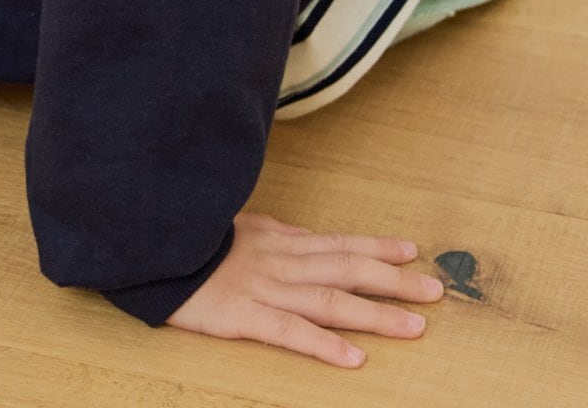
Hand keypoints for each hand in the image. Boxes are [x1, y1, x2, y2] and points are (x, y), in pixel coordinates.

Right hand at [164, 208, 444, 367]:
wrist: (152, 246)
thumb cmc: (195, 239)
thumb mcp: (243, 229)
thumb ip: (278, 236)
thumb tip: (309, 238)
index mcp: (280, 241)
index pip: (340, 242)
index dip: (378, 247)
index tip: (413, 252)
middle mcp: (281, 262)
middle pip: (347, 269)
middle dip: (395, 281)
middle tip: (435, 291)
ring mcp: (265, 289)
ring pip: (330, 300)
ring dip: (375, 313)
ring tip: (414, 326)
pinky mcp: (242, 317)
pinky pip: (290, 333)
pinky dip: (325, 345)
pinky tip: (353, 358)